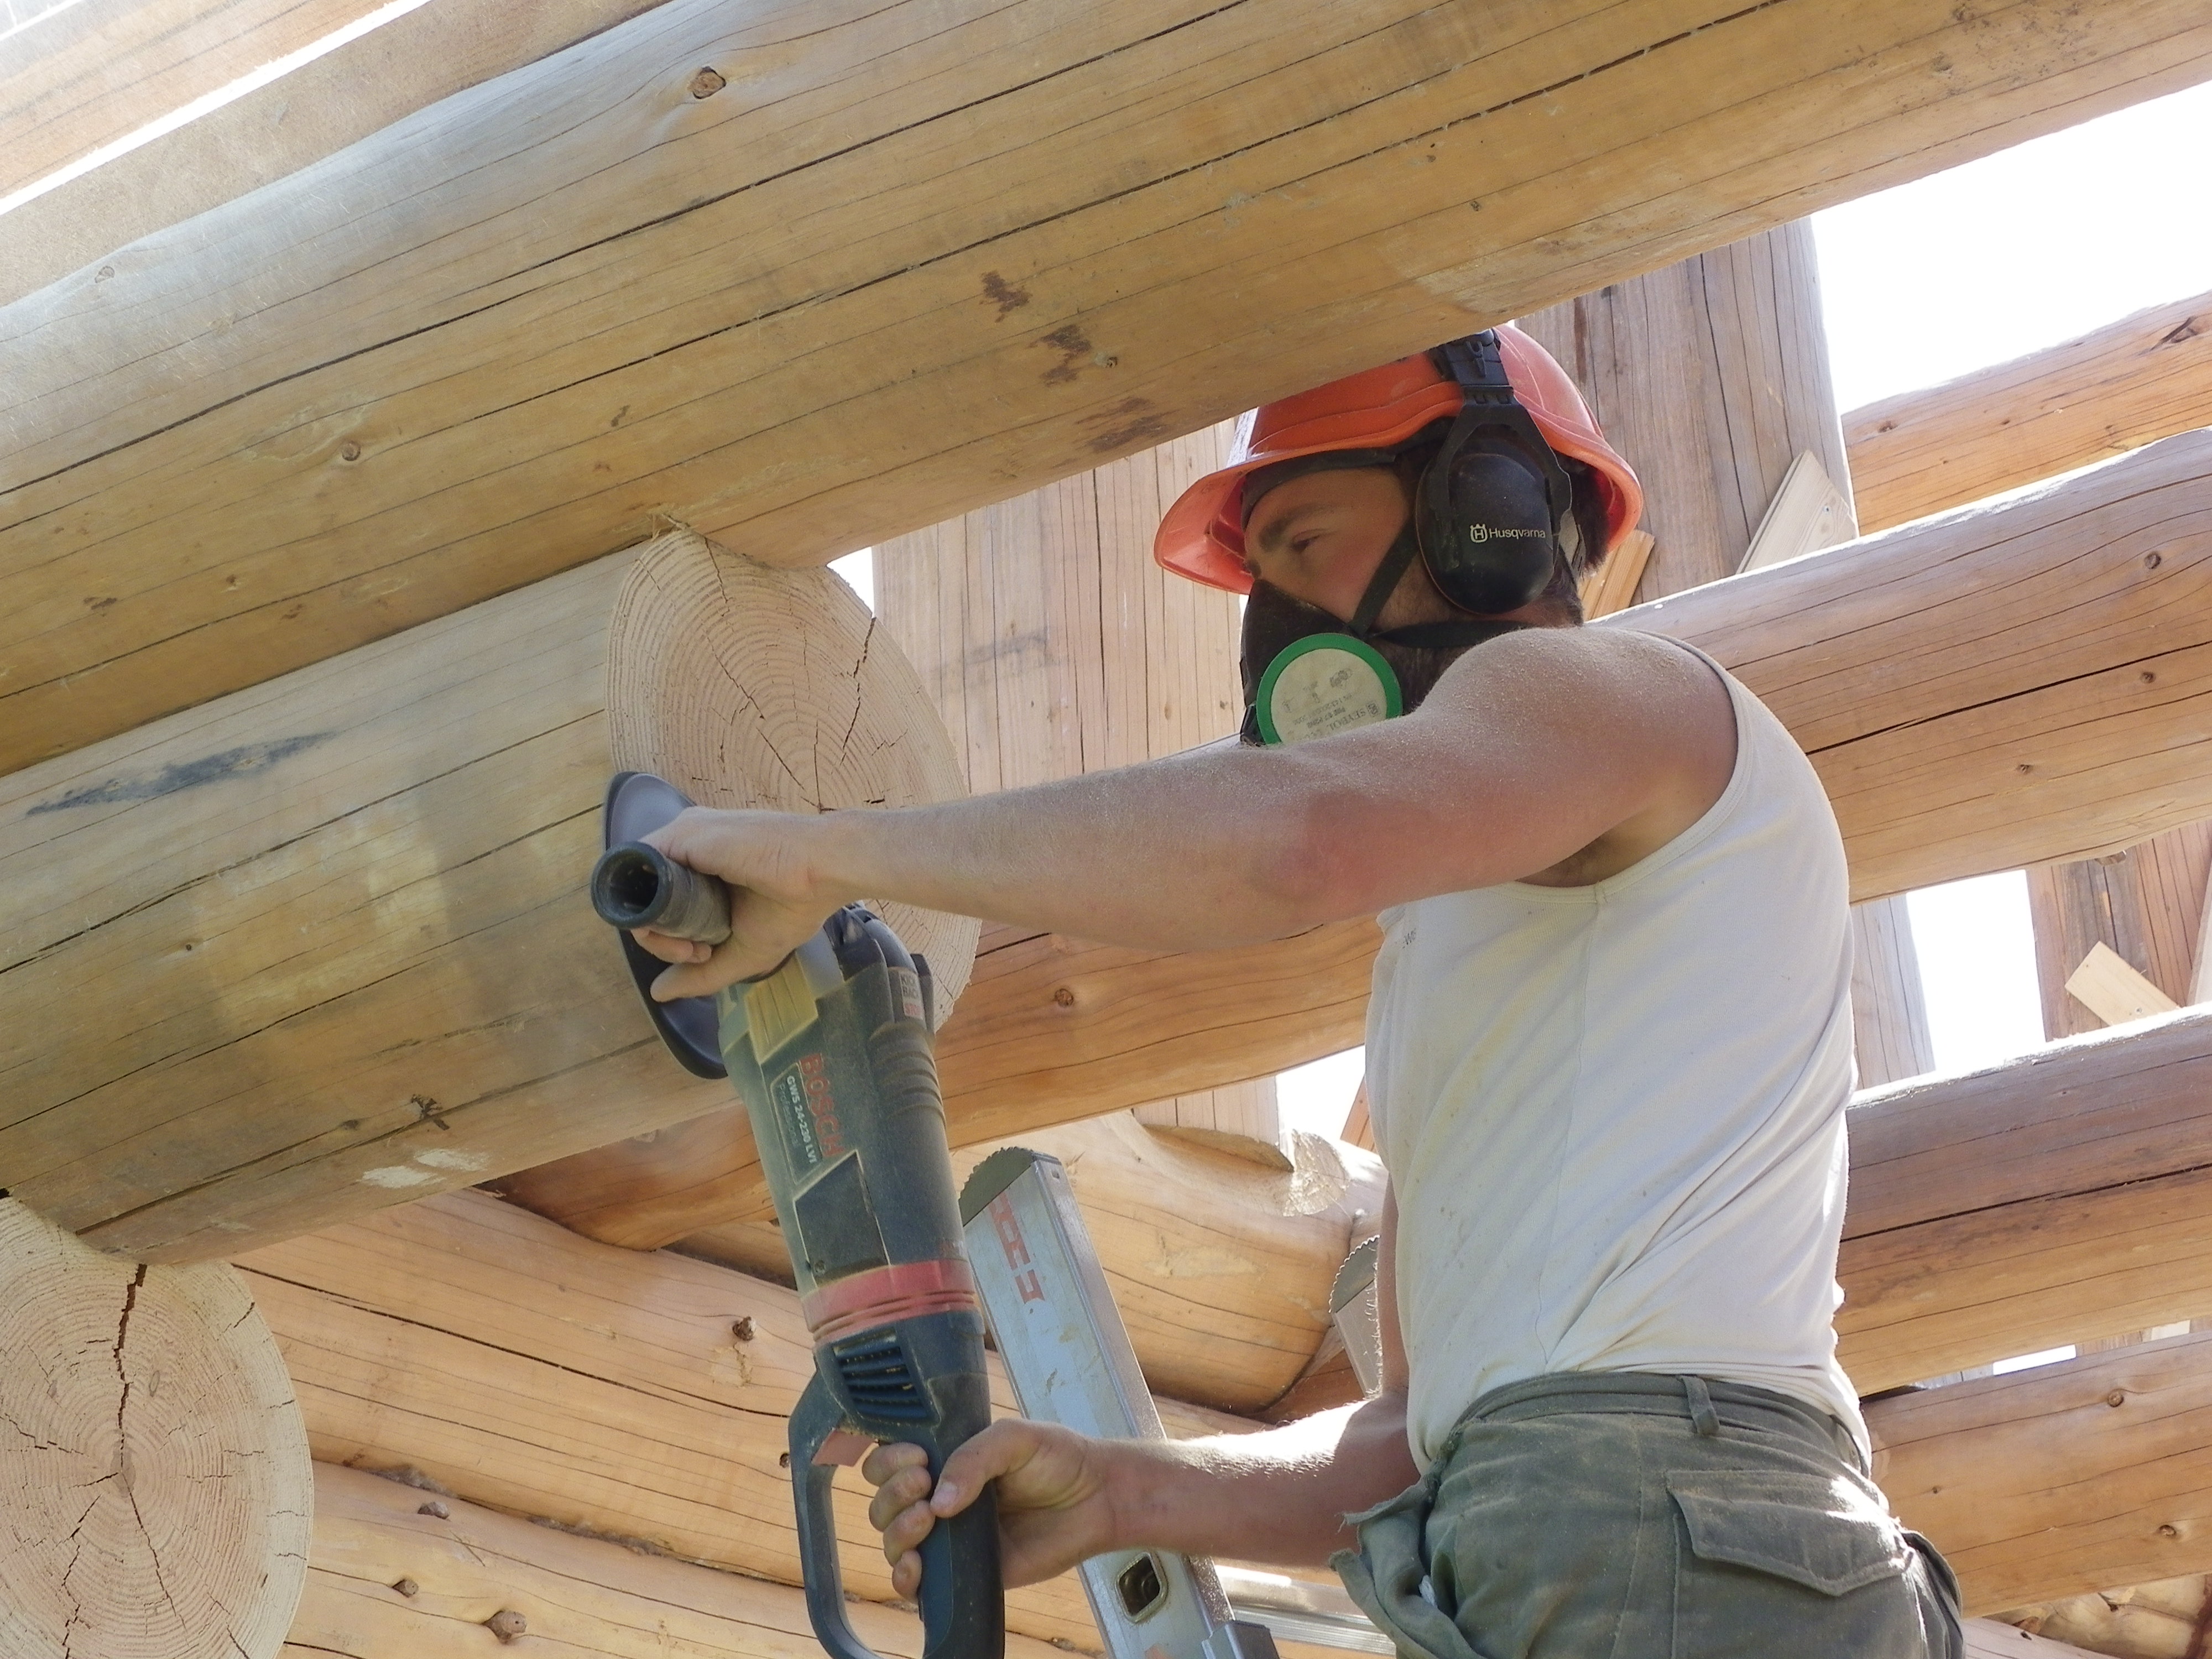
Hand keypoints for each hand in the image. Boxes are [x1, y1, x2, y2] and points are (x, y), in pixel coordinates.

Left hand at [626, 807, 850, 997]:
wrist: (823, 868)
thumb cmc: (794, 906)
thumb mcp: (744, 952)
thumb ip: (701, 974)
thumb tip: (658, 993)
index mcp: (704, 870)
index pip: (662, 908)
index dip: (672, 940)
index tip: (704, 954)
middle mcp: (688, 849)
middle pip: (645, 900)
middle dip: (663, 939)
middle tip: (700, 953)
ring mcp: (683, 838)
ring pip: (637, 888)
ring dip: (657, 929)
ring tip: (696, 946)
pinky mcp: (681, 834)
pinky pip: (637, 871)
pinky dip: (651, 908)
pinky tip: (684, 929)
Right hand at [864, 1420, 1119, 1594]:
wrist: (1096, 1498)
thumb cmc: (1057, 1459)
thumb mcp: (1014, 1439)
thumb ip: (973, 1459)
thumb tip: (939, 1502)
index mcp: (944, 1460)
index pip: (890, 1463)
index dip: (890, 1462)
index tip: (918, 1458)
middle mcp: (939, 1498)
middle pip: (883, 1505)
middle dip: (892, 1495)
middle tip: (924, 1483)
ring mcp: (950, 1538)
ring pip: (894, 1542)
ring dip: (897, 1532)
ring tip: (928, 1520)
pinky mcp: (965, 1572)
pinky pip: (919, 1584)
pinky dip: (905, 1578)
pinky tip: (916, 1566)